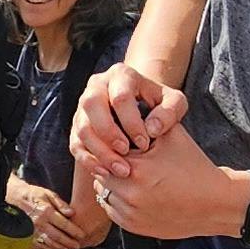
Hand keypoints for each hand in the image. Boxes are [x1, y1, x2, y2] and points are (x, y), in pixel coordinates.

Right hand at [12, 175, 91, 248]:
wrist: (14, 198)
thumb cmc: (33, 195)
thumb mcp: (48, 194)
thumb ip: (60, 204)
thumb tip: (71, 213)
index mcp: (46, 211)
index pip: (64, 224)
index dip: (74, 231)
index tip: (82, 235)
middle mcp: (40, 222)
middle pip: (58, 236)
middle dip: (69, 242)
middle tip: (78, 245)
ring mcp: (33, 230)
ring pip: (50, 242)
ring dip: (61, 247)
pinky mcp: (29, 235)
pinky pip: (41, 244)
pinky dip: (51, 248)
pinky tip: (58, 248)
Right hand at [72, 61, 185, 183]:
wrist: (143, 105)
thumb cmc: (160, 104)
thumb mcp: (174, 102)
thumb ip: (170, 112)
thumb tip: (152, 129)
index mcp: (121, 75)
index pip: (120, 97)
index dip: (132, 123)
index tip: (145, 144)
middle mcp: (97, 85)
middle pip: (91, 105)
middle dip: (109, 133)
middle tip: (126, 153)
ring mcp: (83, 106)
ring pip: (81, 127)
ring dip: (99, 151)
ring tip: (120, 170)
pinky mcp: (77, 125)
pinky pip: (76, 144)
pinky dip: (89, 160)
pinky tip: (105, 173)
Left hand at [86, 125, 249, 241]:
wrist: (214, 203)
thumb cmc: (194, 167)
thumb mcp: (171, 136)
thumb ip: (145, 121)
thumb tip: (122, 111)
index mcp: (137, 169)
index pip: (105, 153)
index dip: (112, 147)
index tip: (121, 145)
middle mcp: (130, 194)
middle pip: (101, 173)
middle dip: (110, 165)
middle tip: (124, 160)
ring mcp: (130, 213)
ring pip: (103, 193)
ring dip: (111, 184)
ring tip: (131, 177)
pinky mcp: (133, 227)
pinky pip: (111, 211)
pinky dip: (117, 201)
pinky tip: (135, 193)